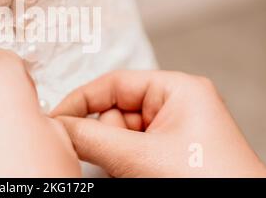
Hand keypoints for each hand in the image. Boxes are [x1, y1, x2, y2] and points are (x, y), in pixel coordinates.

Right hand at [52, 70, 265, 176]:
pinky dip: (122, 165)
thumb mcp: (140, 157)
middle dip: (105, 137)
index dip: (80, 100)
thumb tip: (57, 126)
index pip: (114, 83)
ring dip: (114, 155)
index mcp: (177, 90)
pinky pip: (130, 153)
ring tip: (134, 173)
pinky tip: (132, 176)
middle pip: (115, 112)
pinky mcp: (168, 155)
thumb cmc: (209, 183)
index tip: (55, 119)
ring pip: (120, 136)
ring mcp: (173, 133)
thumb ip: (92, 138)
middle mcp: (176, 107)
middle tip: (113, 160)